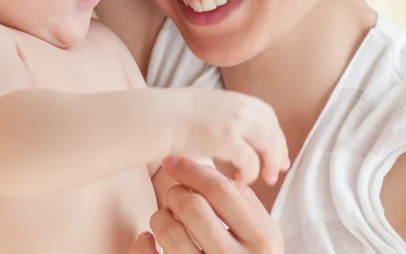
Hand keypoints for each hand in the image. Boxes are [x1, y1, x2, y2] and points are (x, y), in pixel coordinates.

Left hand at [131, 157, 283, 253]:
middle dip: (175, 194)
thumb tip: (204, 169)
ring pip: (170, 230)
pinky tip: (149, 239)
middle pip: (192, 205)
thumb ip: (242, 203)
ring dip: (160, 217)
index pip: (219, 188)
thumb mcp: (262, 236)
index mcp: (262, 238)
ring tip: (165, 220)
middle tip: (173, 198)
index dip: (190, 169)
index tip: (171, 161)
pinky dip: (143, 243)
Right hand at [174, 90, 288, 184]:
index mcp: (233, 98)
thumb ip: (220, 115)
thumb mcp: (202, 107)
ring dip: (269, 163)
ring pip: (269, 144)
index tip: (276, 151)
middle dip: (278, 151)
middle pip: (272, 129)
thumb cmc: (170, 117)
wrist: (153, 118)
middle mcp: (238, 106)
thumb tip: (228, 132)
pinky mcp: (226, 139)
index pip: (266, 114)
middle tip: (276, 171)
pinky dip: (250, 173)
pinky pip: (250, 160)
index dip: (275, 134)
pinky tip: (241, 181)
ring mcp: (234, 121)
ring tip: (264, 180)